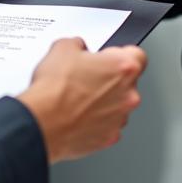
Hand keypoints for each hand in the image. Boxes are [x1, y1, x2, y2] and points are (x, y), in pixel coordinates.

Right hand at [17, 39, 146, 163]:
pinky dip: (95, 120)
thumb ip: (78, 44)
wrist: (43, 122)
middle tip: (86, 76)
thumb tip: (77, 49)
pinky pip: (106, 124)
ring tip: (77, 97)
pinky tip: (76, 114)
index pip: (138, 55)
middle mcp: (129, 94)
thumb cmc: (55, 89)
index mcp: (124, 67)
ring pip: (117, 105)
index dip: (120, 53)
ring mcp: (120, 118)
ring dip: (103, 100)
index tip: (108, 56)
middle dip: (109, 78)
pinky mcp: (108, 138)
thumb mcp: (62, 47)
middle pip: (127, 82)